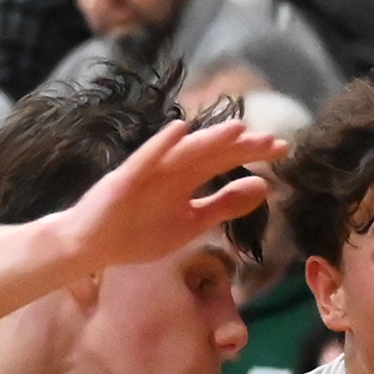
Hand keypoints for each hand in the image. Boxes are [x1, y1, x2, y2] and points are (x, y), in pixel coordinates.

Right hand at [55, 117, 279, 275]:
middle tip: (274, 140)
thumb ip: (224, 205)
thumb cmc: (138, 233)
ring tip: (238, 129)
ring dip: (209, 139)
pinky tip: (180, 131)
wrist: (89, 244)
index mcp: (187, 180)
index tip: (284, 149)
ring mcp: (148, 172)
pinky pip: (145, 159)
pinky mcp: (125, 178)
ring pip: (184, 152)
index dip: (253, 153)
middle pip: (211, 152)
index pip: (226, 160)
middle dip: (241, 146)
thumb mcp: (190, 223)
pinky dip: (162, 145)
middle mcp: (172, 169)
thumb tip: (264, 187)